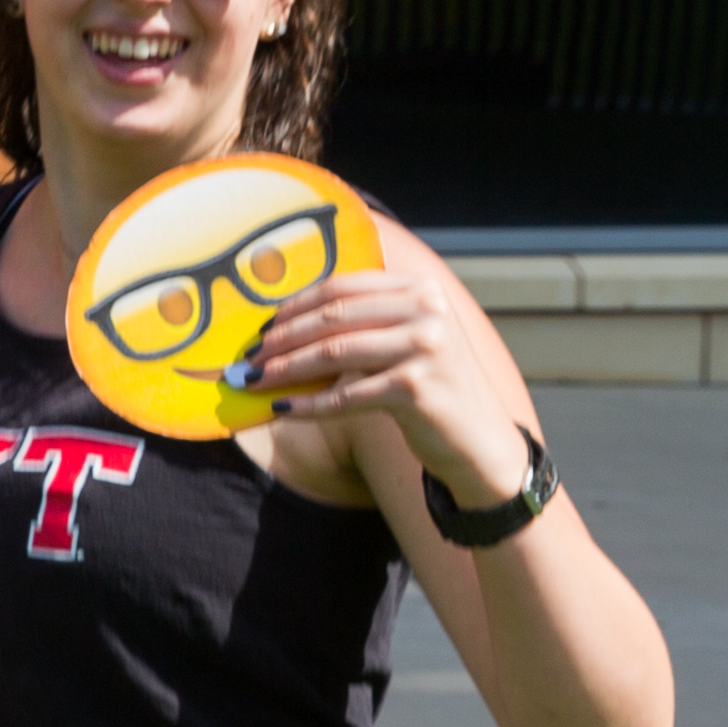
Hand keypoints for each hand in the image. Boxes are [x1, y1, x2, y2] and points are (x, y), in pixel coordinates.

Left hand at [239, 260, 531, 498]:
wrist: (477, 439)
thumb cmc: (430, 387)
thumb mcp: (403, 342)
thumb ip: (363, 323)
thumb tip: (283, 326)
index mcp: (421, 289)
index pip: (343, 287)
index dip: (296, 306)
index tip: (263, 327)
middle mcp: (427, 310)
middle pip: (332, 318)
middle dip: (282, 339)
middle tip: (249, 358)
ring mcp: (426, 347)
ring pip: (333, 353)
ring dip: (285, 370)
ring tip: (255, 382)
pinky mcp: (416, 387)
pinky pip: (344, 395)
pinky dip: (308, 404)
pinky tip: (282, 408)